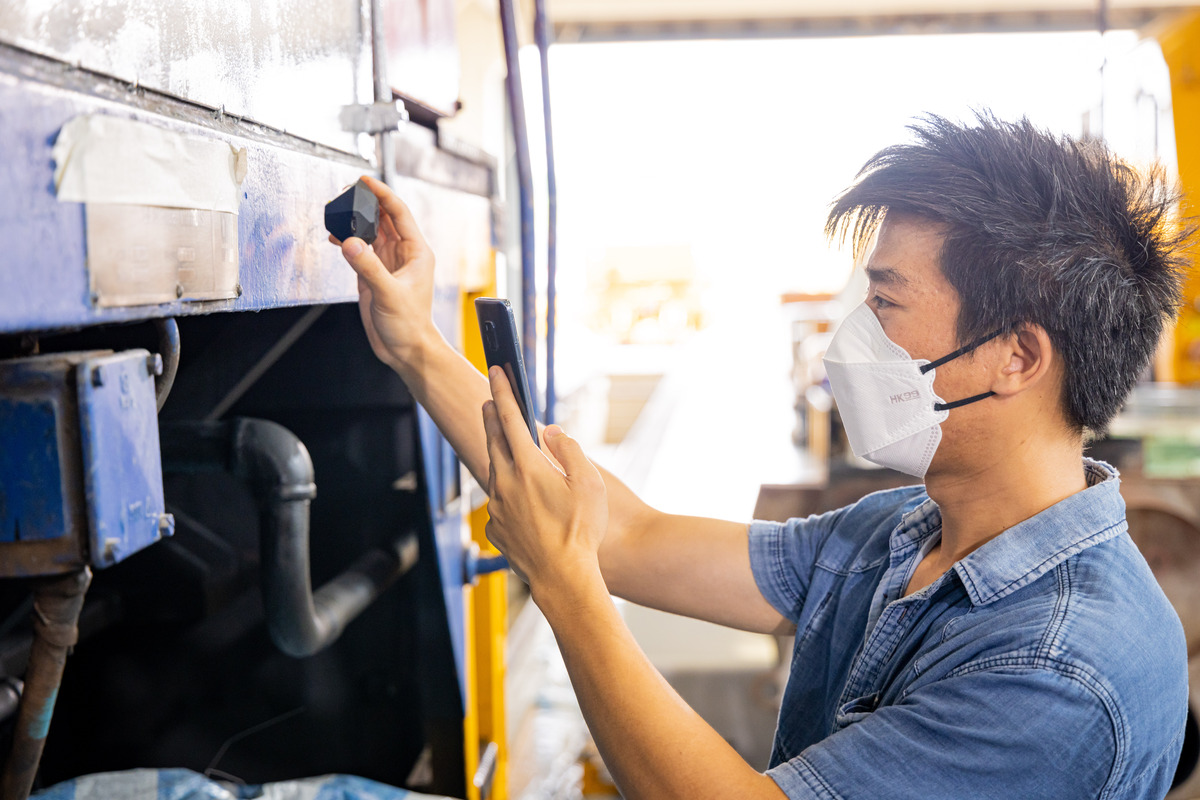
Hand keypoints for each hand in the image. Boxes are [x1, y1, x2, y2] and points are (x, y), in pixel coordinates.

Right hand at [330, 175, 438, 368]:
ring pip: (370, 232)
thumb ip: (369, 268)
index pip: (398, 213)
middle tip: (346, 192)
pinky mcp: (372, 274)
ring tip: (337, 211)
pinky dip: (347, 241)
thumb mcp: (389, 294)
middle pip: (383, 218)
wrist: (405, 349)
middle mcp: (402, 254)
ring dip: (355, 221)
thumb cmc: (409, 325)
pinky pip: (359, 250)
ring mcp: (386, 263)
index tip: (365, 181)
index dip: (383, 194)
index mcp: (415, 252)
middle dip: (365, 203)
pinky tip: (335, 236)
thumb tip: (350, 243)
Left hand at [482, 366, 607, 596]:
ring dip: (498, 453)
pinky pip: (498, 502)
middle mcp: (504, 483)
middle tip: (491, 398)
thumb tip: (551, 432)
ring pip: (494, 471)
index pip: (510, 418)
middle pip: (493, 440)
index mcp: (527, 467)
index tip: (497, 371)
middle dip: (492, 416)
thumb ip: (568, 450)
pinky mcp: (495, 527)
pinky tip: (520, 498)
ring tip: (506, 445)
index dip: (504, 391)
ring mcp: (496, 507)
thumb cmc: (581, 532)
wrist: (563, 578)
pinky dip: (506, 491)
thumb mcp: (589, 483)